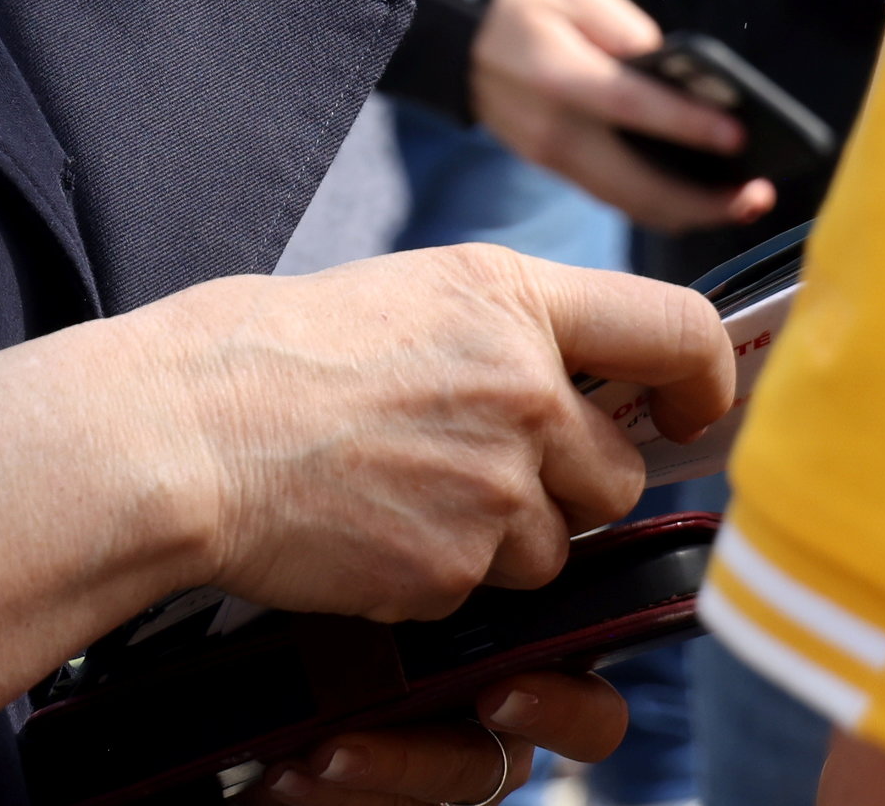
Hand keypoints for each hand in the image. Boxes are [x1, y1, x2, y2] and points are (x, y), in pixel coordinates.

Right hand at [0, 247, 729, 780]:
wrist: (179, 432)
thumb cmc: (262, 352)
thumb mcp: (400, 295)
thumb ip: (499, 329)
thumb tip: (566, 371)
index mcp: (508, 295)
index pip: (676, 328)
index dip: (704, 379)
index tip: (686, 411)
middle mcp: (523, 384)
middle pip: (616, 471)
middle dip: (566, 490)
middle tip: (471, 470)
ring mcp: (496, 480)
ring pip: (557, 544)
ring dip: (503, 540)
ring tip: (400, 493)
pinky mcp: (459, 564)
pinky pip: (488, 590)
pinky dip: (442, 577)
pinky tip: (370, 531)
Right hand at [472, 0, 777, 234]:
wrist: (454, 36)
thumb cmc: (523, 1)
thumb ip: (624, 25)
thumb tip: (676, 69)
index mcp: (557, 74)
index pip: (630, 106)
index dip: (687, 125)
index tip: (739, 136)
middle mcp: (554, 129)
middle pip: (636, 184)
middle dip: (704, 199)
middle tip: (757, 193)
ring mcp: (552, 157)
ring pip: (629, 203)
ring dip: (690, 212)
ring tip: (743, 201)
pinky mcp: (556, 168)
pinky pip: (616, 198)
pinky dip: (662, 205)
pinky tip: (701, 197)